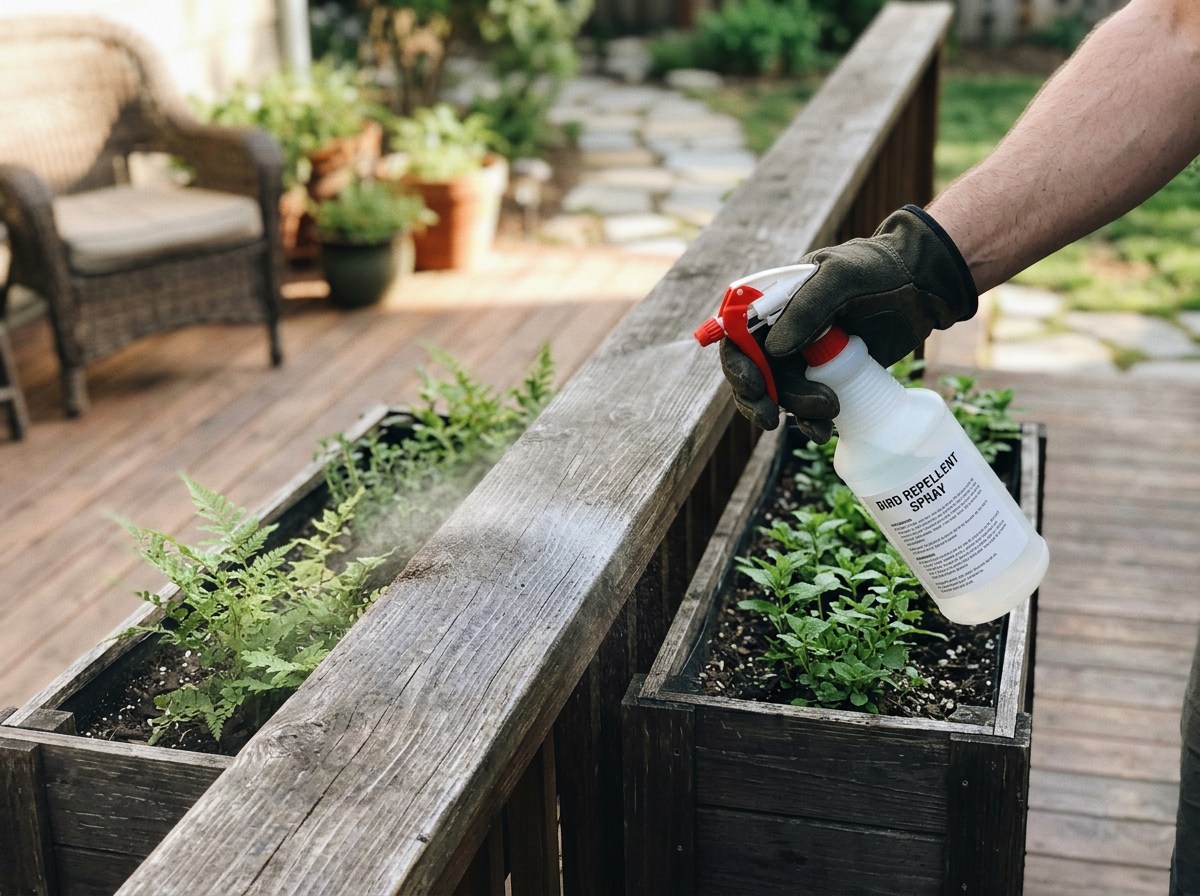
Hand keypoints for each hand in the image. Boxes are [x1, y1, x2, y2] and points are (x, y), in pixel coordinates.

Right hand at [720, 205, 977, 440]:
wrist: (925, 284)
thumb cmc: (881, 268)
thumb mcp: (842, 277)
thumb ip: (807, 307)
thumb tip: (774, 350)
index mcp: (776, 302)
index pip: (738, 336)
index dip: (737, 364)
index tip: (753, 387)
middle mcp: (784, 330)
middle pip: (754, 372)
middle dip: (759, 398)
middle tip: (771, 419)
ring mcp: (807, 355)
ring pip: (782, 393)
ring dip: (795, 410)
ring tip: (829, 409)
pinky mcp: (831, 375)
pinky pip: (808, 405)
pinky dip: (811, 422)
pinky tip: (826, 429)